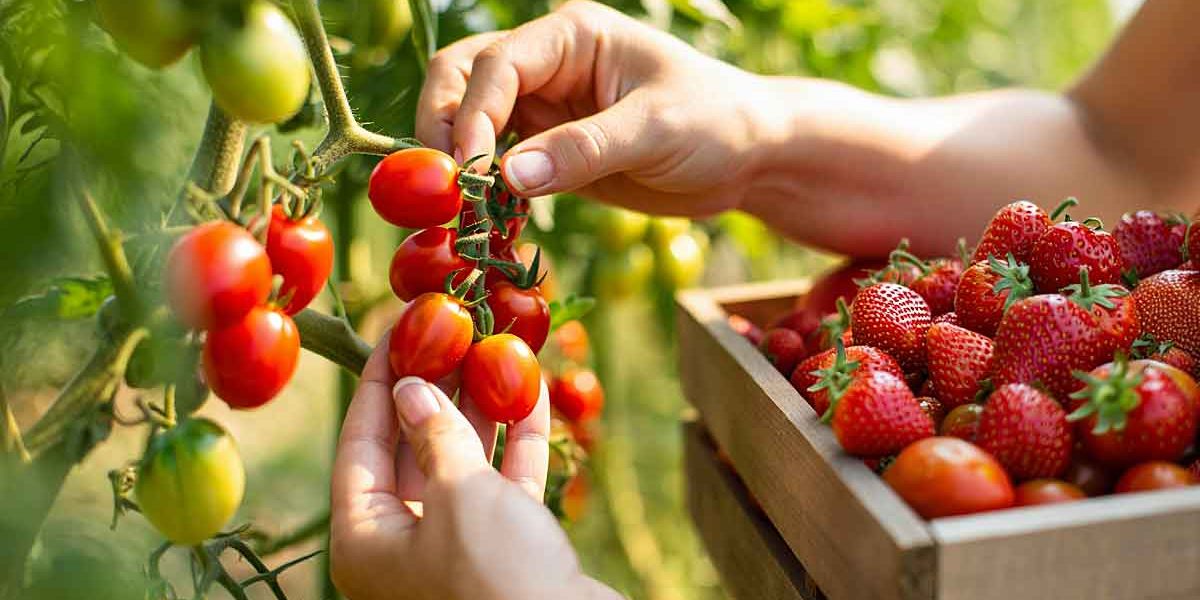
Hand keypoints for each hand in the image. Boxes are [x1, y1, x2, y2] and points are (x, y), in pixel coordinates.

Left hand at [329, 335, 618, 599]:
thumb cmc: (495, 575)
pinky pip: (504, 483)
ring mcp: (457, 546)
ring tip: (495, 348)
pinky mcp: (507, 548)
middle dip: (436, 388)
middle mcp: (403, 543)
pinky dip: (518, 441)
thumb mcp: (458, 493)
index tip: (396, 330)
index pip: (361, 442)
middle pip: (413, 447)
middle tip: (451, 332)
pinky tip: (533, 390)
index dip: (379, 382)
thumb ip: (435, 434)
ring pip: (463, 461)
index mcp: (365, 539)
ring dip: (481, 408)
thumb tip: (411, 389)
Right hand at [416, 0, 782, 216]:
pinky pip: (499, 170)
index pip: (495, 65)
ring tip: (464, 214)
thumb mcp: (656, 130)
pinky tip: (493, 225)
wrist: (750, 157)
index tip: (469, 169)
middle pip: (460, 83)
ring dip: (459, 168)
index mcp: (571, 36)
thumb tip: (506, 177)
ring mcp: (544, 110)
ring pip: (470, 127)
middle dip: (444, 131)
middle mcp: (547, 66)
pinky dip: (487, 195)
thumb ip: (583, 149)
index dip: (471, 115)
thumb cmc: (717, 121)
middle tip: (447, 190)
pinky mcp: (550, 154)